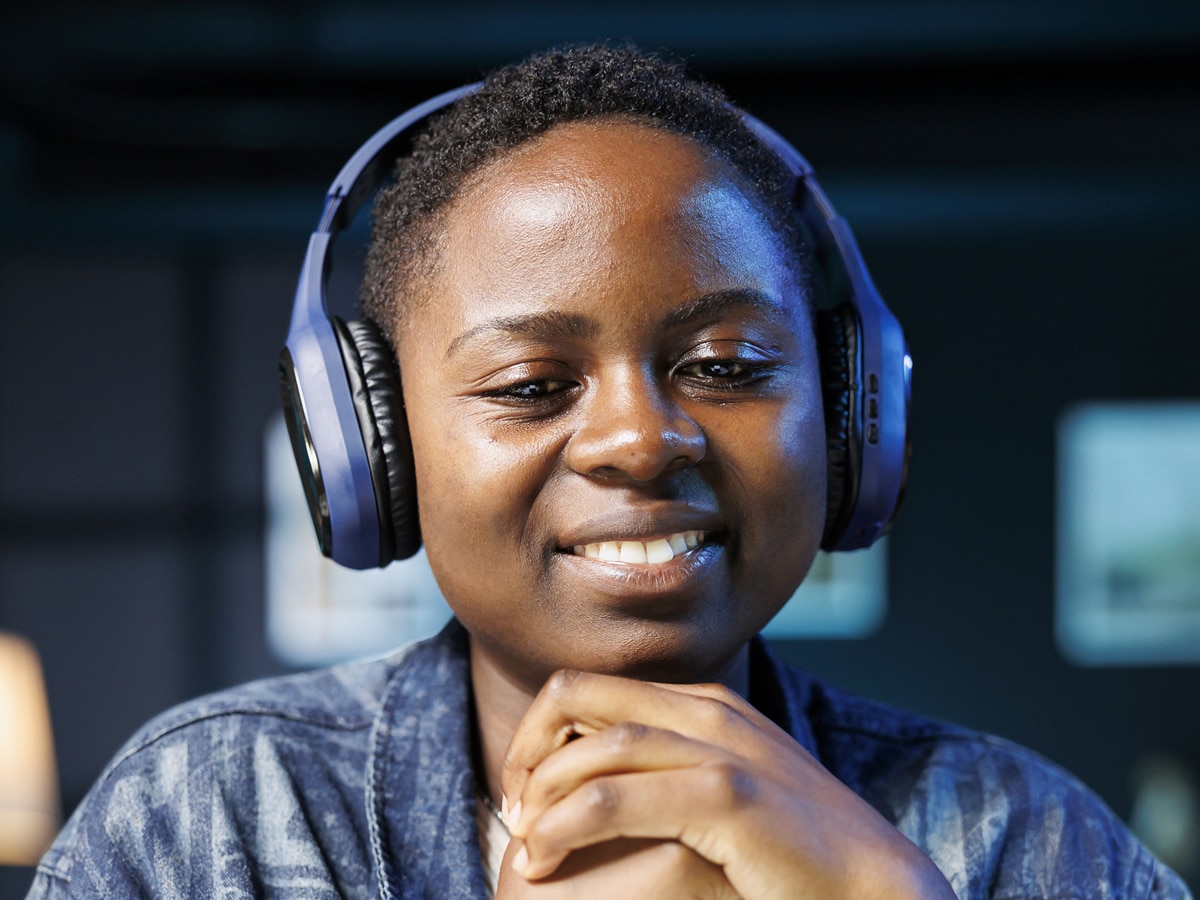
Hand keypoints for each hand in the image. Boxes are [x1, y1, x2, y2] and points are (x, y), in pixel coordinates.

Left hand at [498, 669, 955, 898]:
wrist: (878, 887)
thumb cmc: (795, 854)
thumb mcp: (728, 798)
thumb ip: (673, 780)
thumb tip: (601, 795)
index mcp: (705, 708)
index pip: (591, 690)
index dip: (541, 732)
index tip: (522, 790)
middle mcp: (708, 714)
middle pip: (581, 697)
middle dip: (529, 749)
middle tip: (512, 812)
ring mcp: (722, 749)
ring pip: (597, 747)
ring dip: (542, 792)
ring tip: (524, 843)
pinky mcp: (729, 796)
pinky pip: (618, 797)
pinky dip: (568, 822)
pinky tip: (547, 853)